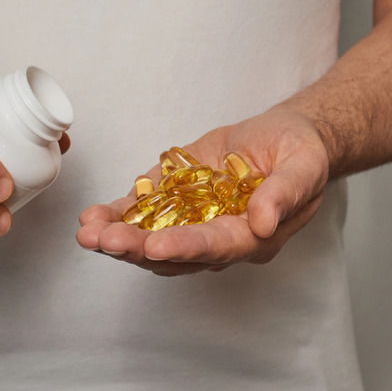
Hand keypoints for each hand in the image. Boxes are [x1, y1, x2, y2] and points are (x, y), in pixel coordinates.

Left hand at [76, 107, 328, 275]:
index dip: (186, 248)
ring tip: (87, 232)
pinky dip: (115, 214)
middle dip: (136, 248)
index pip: (216, 247)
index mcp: (251, 236)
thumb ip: (285, 193)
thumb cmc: (299, 153)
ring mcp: (191, 220)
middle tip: (104, 240)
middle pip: (174, 253)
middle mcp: (216, 237)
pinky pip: (141, 212)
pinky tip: (91, 216)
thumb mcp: (304, 166)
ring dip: (117, 236)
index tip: (155, 247)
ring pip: (150, 238)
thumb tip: (263, 223)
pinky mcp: (173, 199)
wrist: (282, 138)